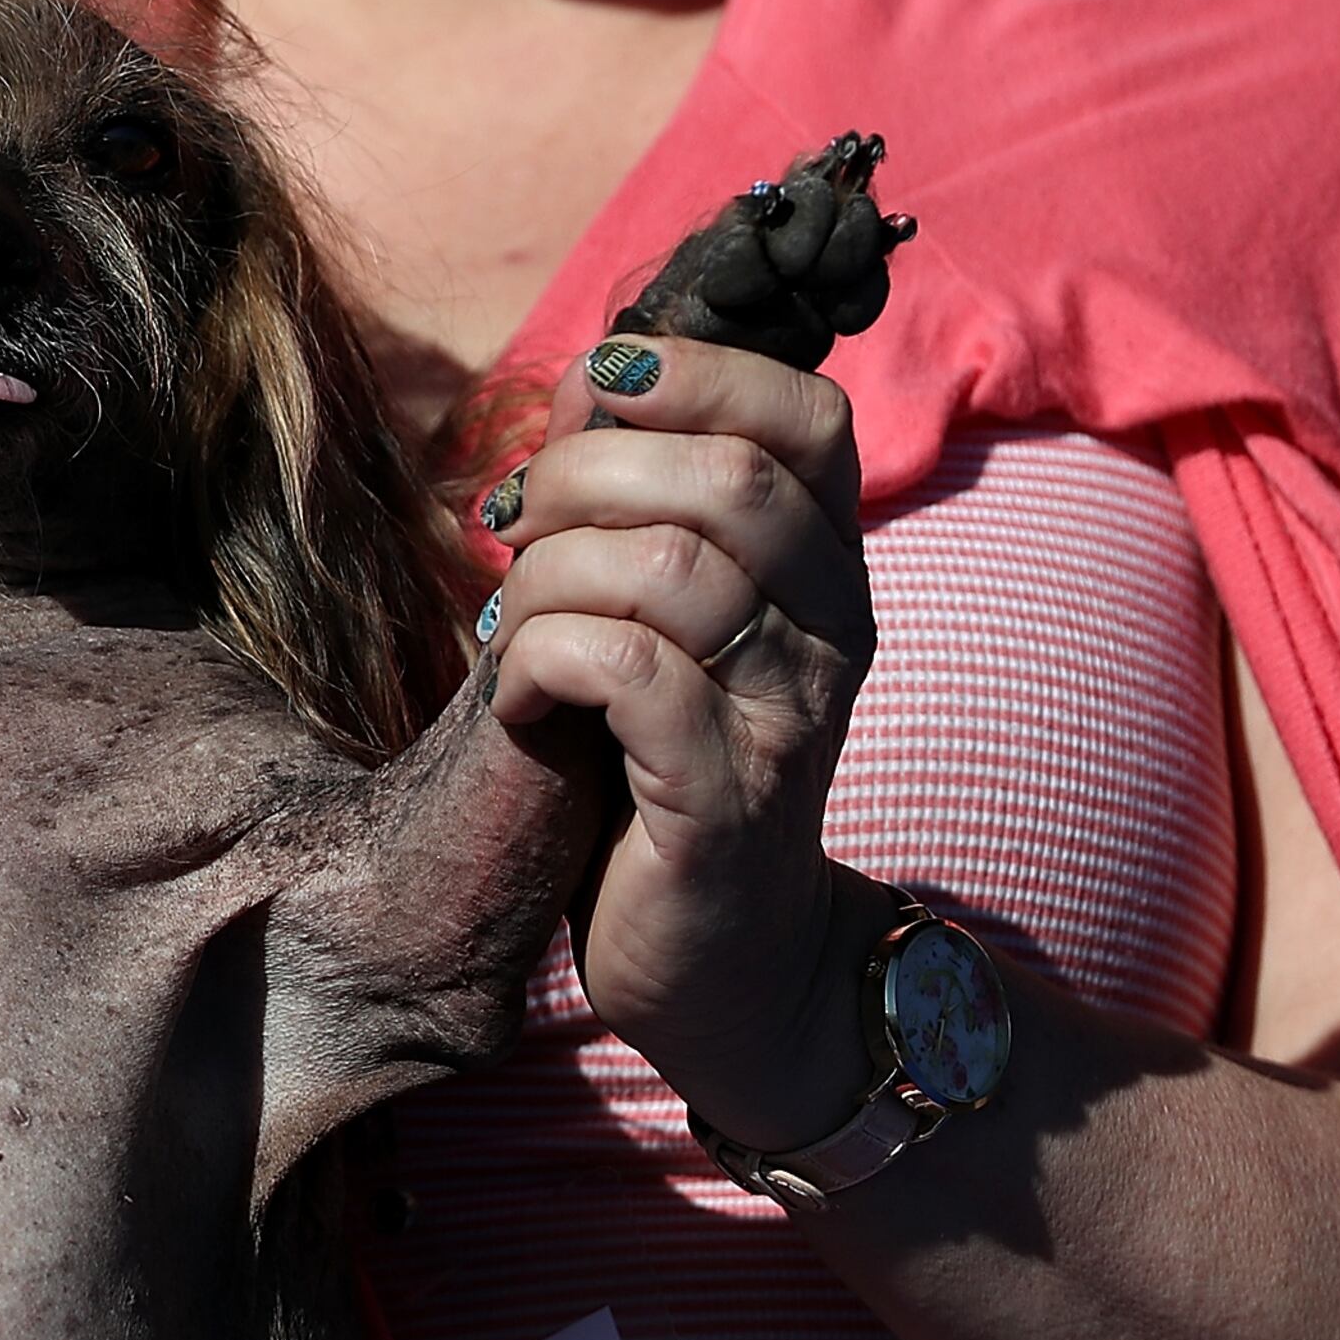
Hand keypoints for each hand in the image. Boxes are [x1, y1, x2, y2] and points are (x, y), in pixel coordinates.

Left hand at [479, 331, 884, 1146]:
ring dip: (551, 576)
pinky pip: (630, 676)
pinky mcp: (721, 809)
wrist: (728, 967)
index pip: (808, 416)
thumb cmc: (667, 764)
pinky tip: (524, 695)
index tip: (594, 394)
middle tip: (517, 531)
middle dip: (588, 475)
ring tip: (510, 624)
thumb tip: (591, 372)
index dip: (695, 372)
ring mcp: (784, 724)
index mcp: (827, 570)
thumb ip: (640, 496)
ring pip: (669, 570)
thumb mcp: (669, 614)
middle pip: (728, 479)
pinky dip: (548, 658)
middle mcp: (830, 635)